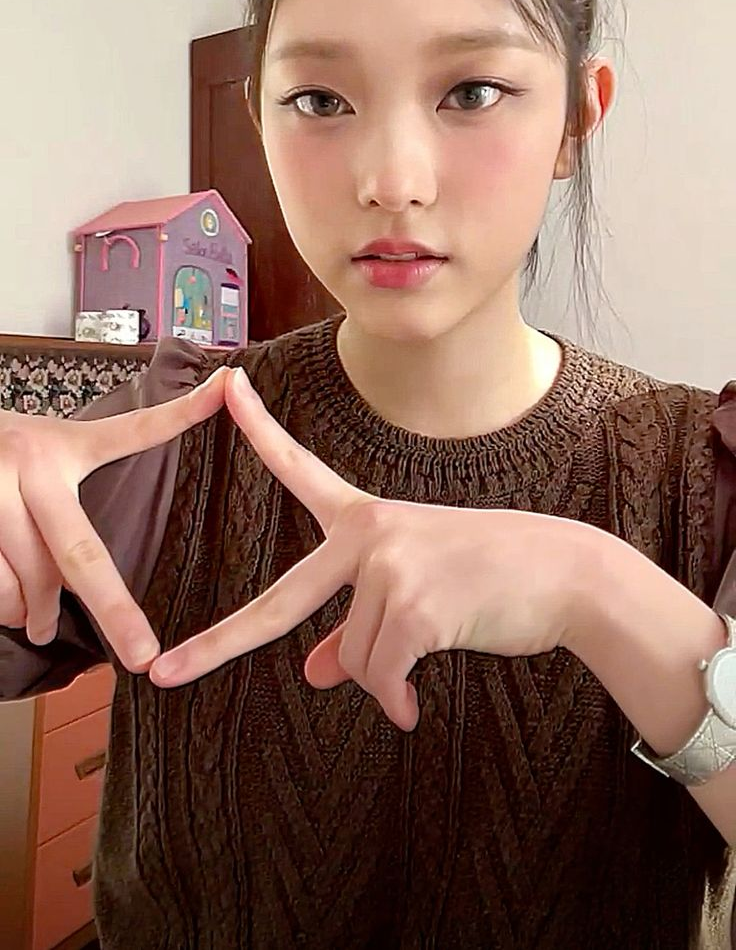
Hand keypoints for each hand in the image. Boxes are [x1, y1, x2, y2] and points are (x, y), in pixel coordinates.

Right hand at [0, 367, 229, 668]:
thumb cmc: (3, 450)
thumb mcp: (51, 443)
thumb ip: (96, 463)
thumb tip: (138, 505)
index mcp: (63, 446)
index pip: (134, 431)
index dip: (183, 411)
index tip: (226, 388)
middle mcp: (29, 464)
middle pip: (78, 552)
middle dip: (114, 609)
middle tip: (141, 653)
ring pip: (25, 582)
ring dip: (36, 614)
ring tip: (43, 623)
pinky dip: (5, 608)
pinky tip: (12, 608)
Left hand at [150, 368, 596, 729]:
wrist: (565, 573)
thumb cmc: (492, 578)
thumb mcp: (417, 592)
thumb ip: (354, 630)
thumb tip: (313, 675)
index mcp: (365, 517)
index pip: (299, 468)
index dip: (258, 429)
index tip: (223, 386)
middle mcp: (369, 532)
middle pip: (281, 604)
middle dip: (216, 644)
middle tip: (162, 675)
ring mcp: (391, 564)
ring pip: (353, 656)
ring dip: (384, 678)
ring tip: (422, 666)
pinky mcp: (415, 603)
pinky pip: (383, 676)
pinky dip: (397, 700)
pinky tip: (416, 706)